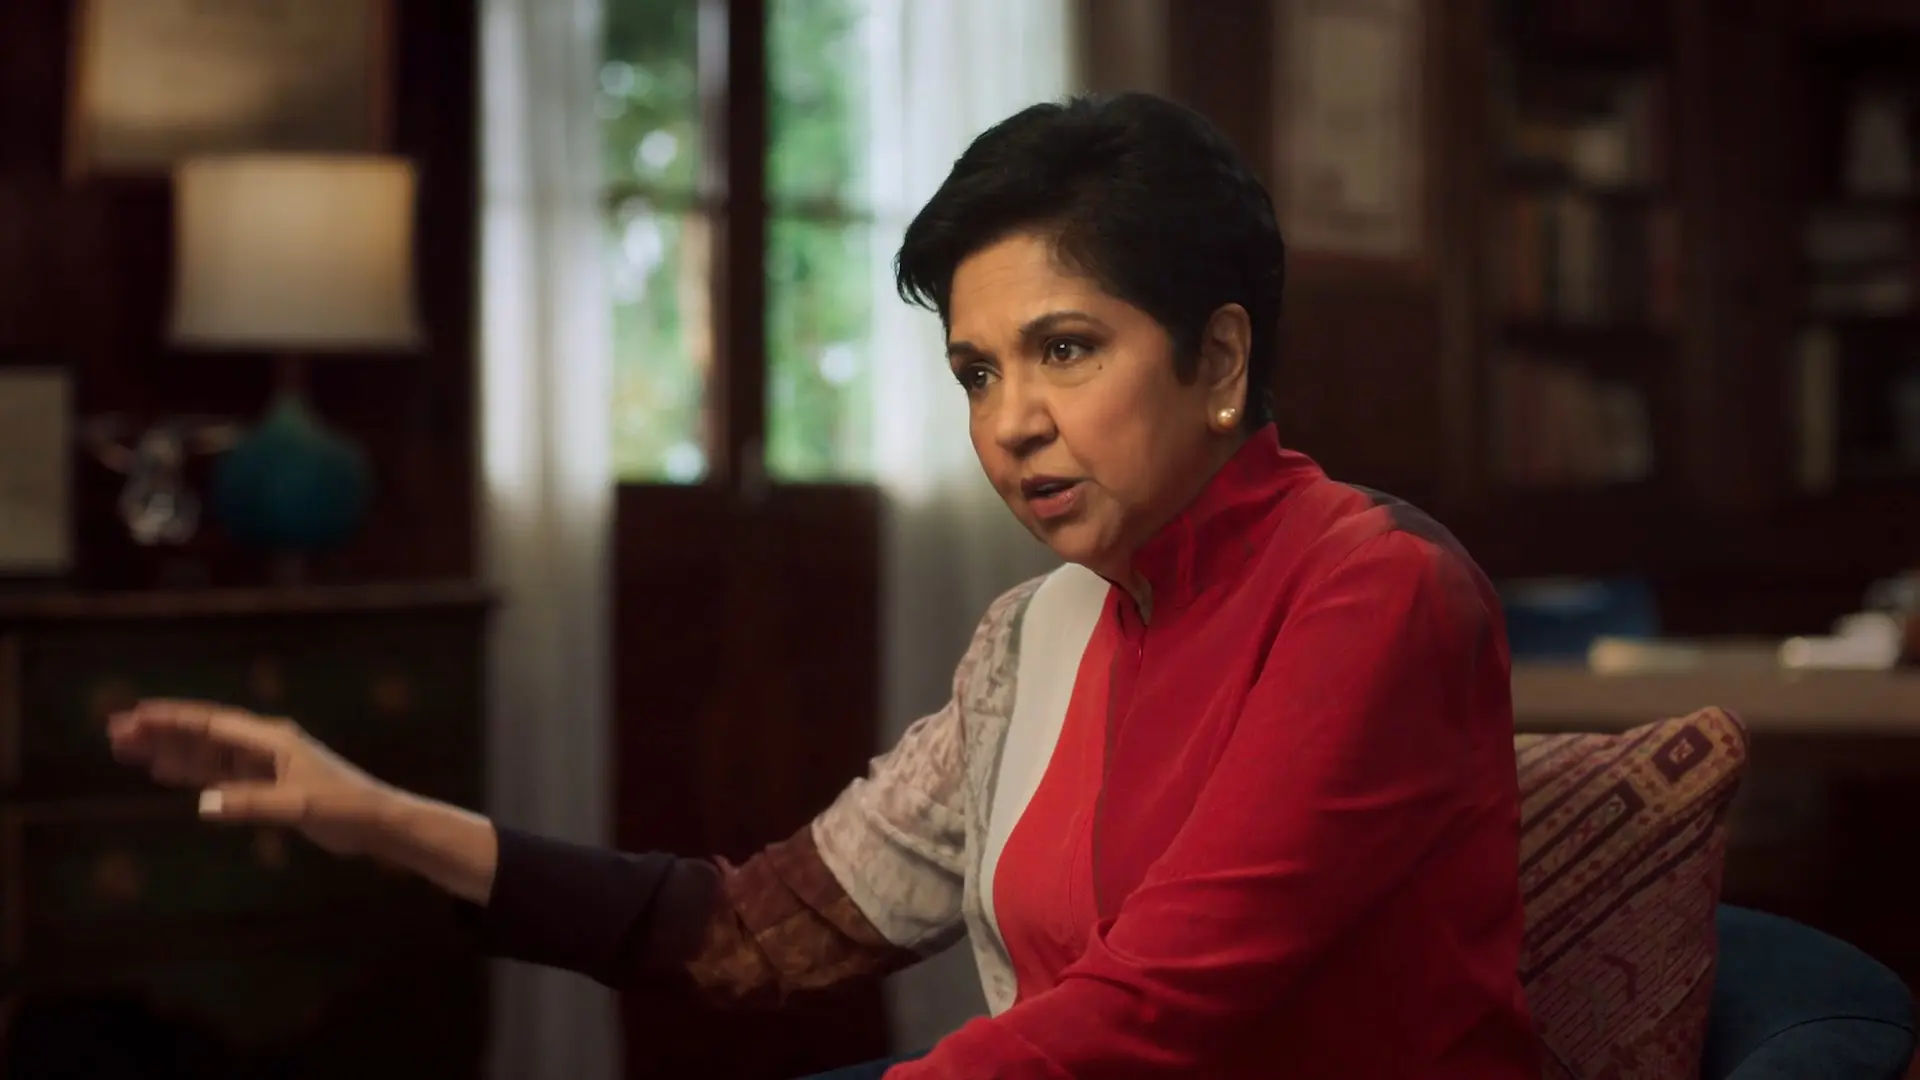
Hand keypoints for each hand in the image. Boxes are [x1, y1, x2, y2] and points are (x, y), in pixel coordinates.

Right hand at [107, 699, 395, 856]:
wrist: (376, 820)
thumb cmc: (344, 808)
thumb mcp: (298, 806)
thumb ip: (251, 804)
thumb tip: (203, 804)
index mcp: (272, 740)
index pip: (212, 724)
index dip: (173, 720)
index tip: (136, 716)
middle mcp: (264, 745)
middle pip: (201, 734)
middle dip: (159, 732)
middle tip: (116, 733)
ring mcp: (264, 764)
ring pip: (205, 753)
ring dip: (168, 750)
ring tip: (128, 750)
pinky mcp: (266, 784)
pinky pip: (218, 774)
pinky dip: (190, 772)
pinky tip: (165, 772)